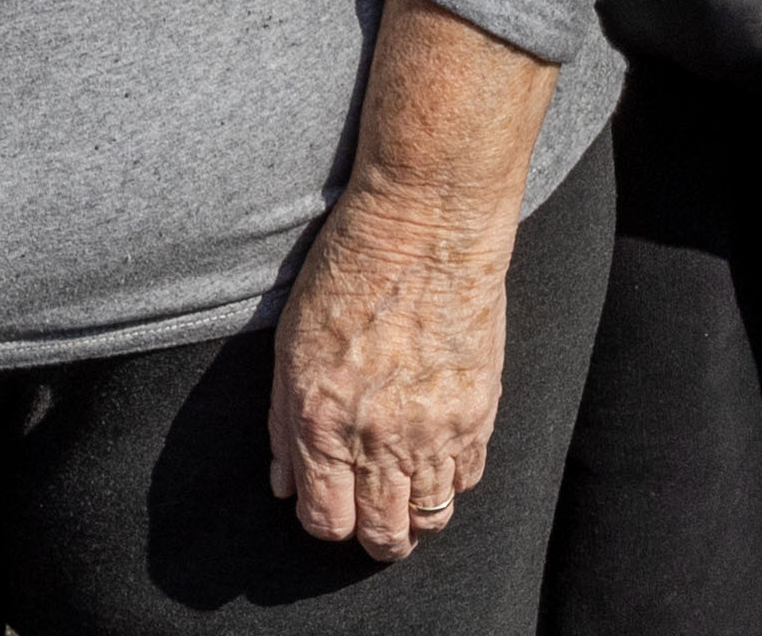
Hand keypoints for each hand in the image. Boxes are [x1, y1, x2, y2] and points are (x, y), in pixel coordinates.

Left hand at [270, 161, 515, 562]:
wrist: (426, 226)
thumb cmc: (347, 271)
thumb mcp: (290, 343)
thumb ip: (282, 423)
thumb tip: (283, 485)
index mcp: (322, 421)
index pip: (325, 520)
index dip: (324, 522)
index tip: (326, 504)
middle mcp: (379, 438)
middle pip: (382, 536)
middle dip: (372, 536)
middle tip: (369, 514)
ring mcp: (435, 430)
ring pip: (430, 519)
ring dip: (414, 516)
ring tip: (402, 491)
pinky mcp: (479, 413)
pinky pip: (468, 479)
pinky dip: (451, 480)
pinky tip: (435, 456)